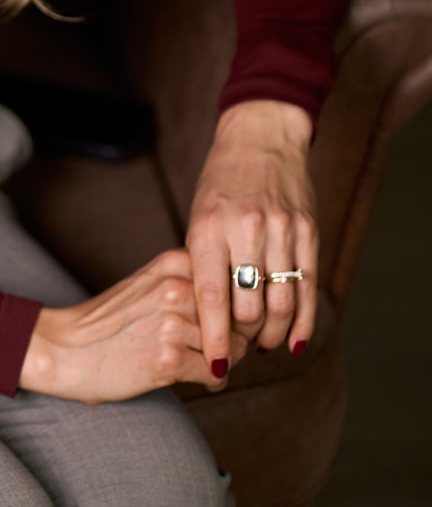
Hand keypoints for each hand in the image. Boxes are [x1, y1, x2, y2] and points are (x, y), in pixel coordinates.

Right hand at [18, 249, 247, 403]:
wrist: (65, 348)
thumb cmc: (110, 321)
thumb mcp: (149, 283)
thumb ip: (190, 283)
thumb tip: (244, 307)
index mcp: (174, 263)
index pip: (234, 283)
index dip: (235, 307)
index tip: (228, 322)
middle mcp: (176, 288)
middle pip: (238, 317)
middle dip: (232, 336)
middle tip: (215, 349)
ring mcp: (172, 323)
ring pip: (232, 348)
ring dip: (221, 360)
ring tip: (201, 364)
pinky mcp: (168, 359)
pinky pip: (217, 374)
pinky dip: (212, 381)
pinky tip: (195, 380)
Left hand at [186, 99, 317, 379]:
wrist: (261, 138)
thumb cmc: (220, 183)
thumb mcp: (198, 217)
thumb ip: (203, 263)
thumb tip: (204, 320)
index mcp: (208, 228)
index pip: (212, 297)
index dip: (214, 338)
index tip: (214, 368)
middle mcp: (246, 230)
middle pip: (248, 307)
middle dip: (241, 338)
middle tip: (235, 351)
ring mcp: (281, 231)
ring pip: (281, 303)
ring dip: (272, 334)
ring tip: (260, 345)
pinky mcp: (308, 232)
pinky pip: (308, 287)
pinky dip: (303, 322)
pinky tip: (294, 341)